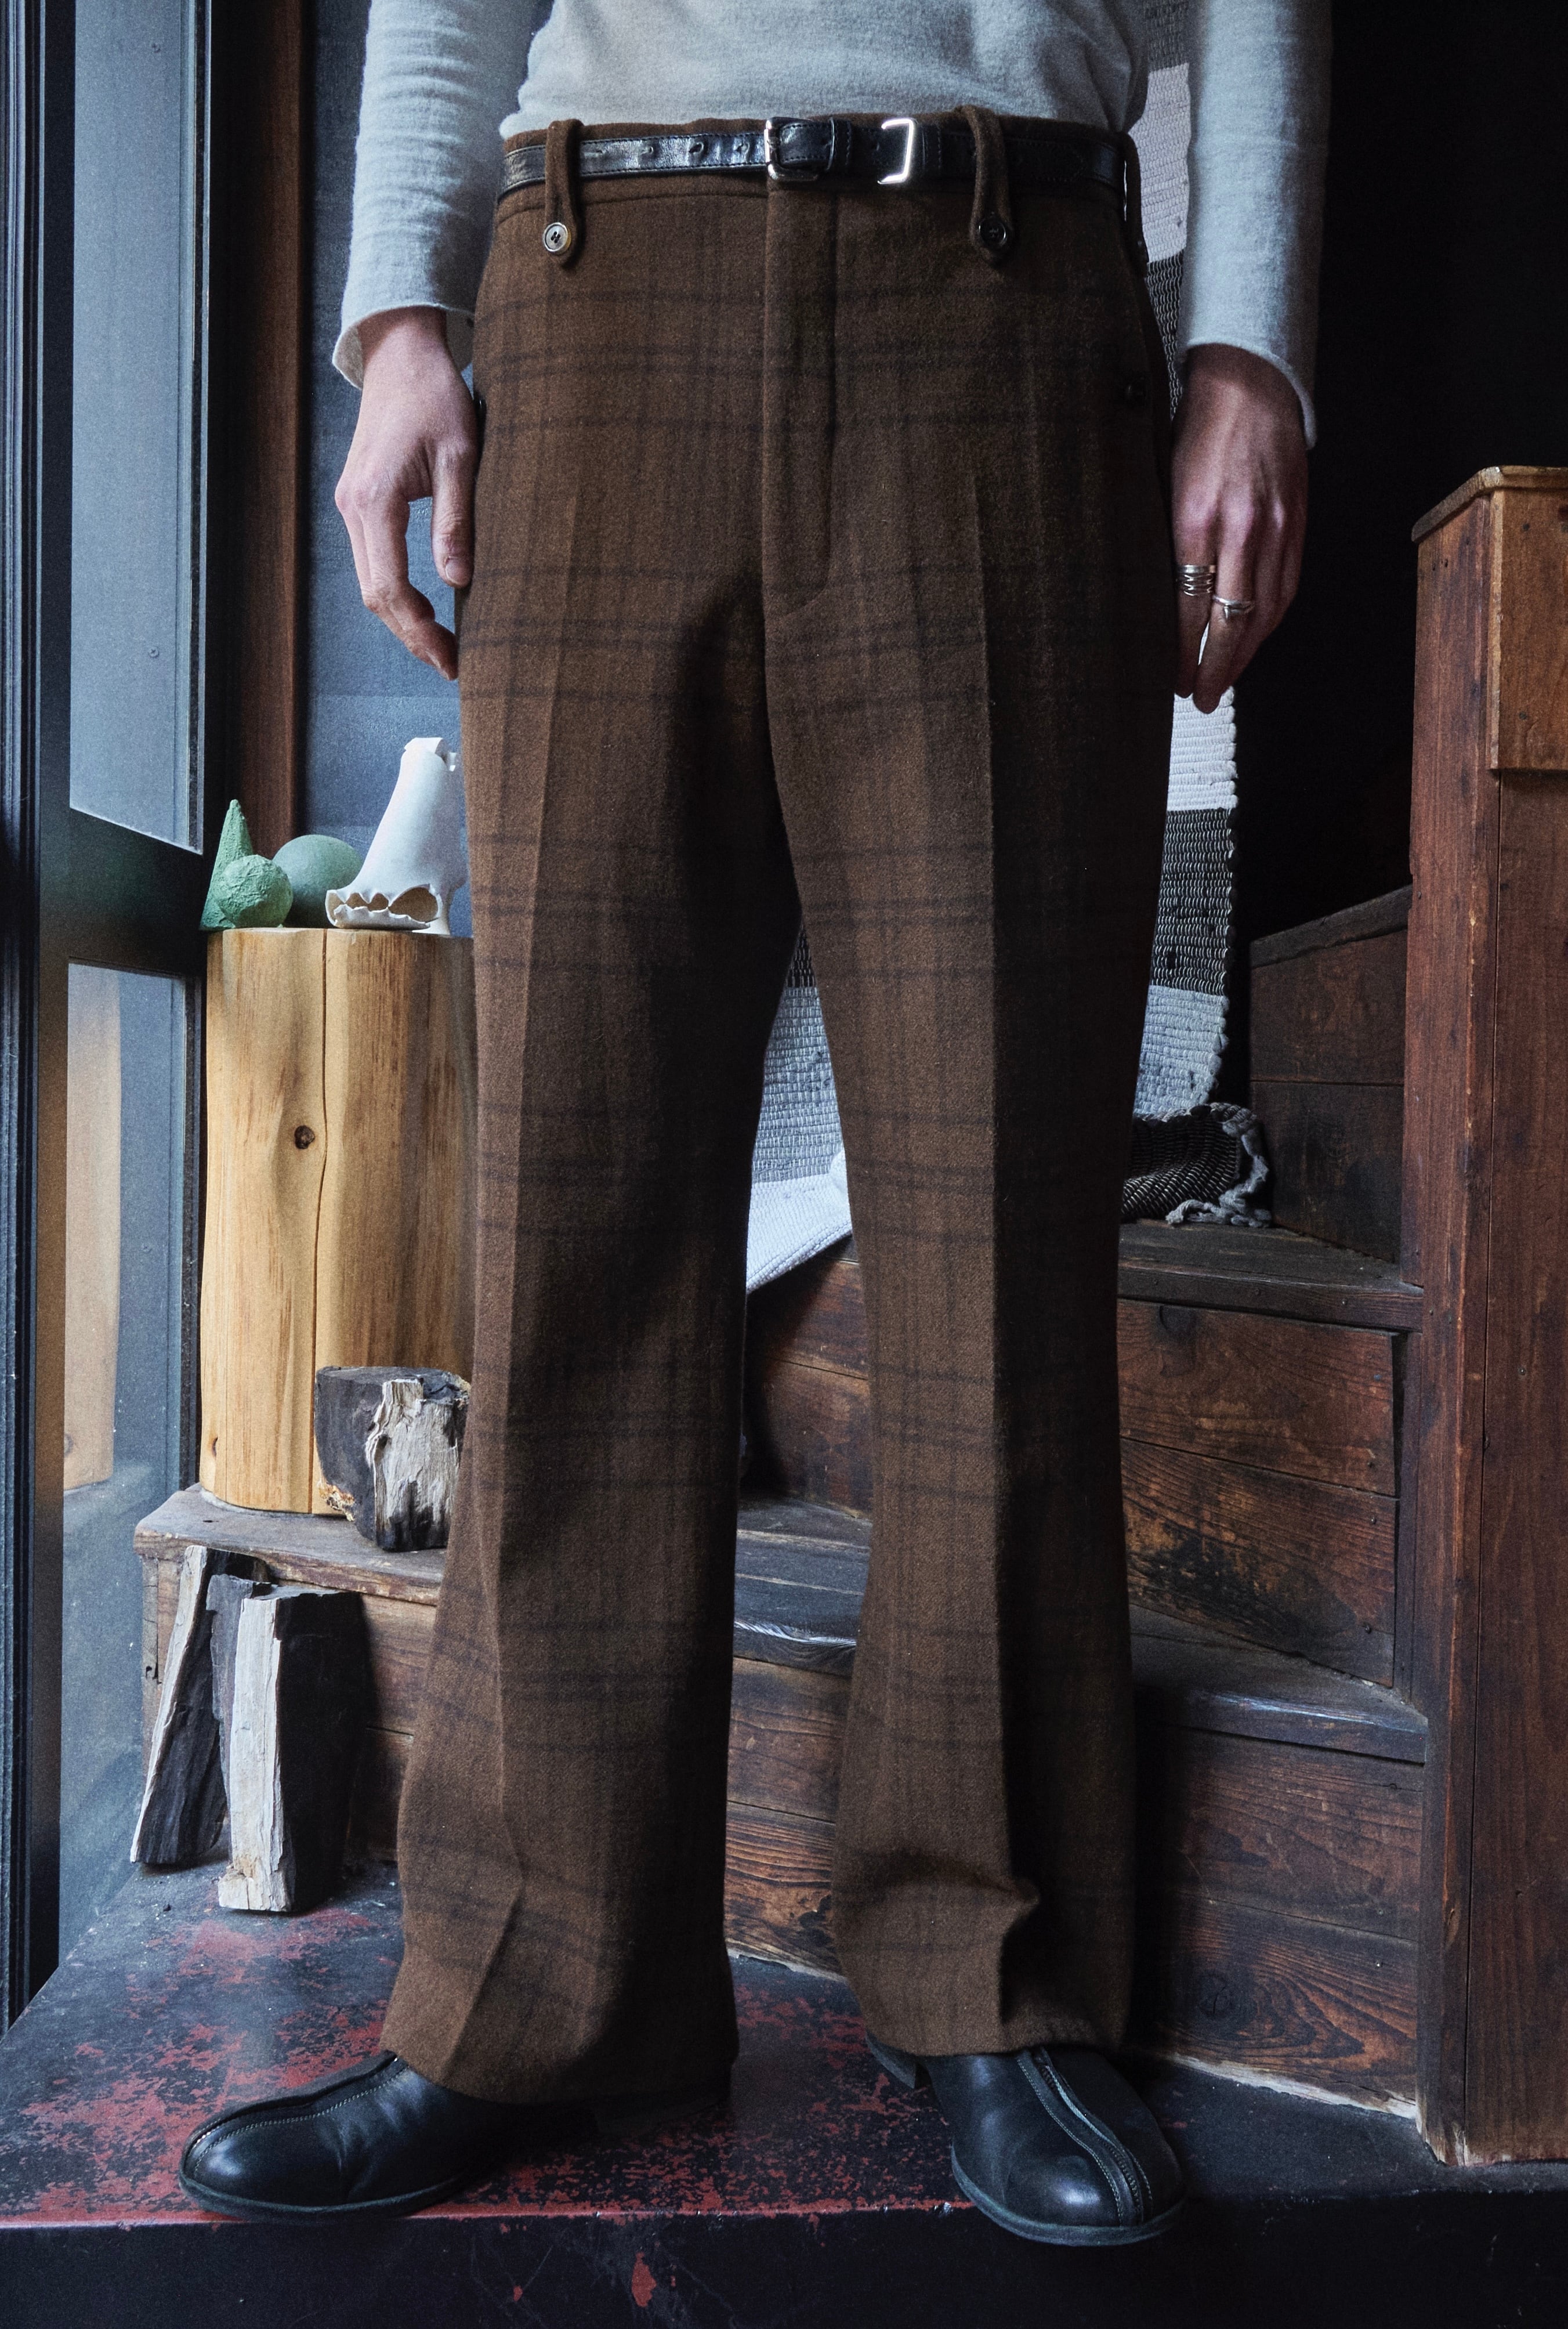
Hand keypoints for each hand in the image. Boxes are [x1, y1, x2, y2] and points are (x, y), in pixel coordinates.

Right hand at [334, 307, 477, 679]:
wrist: (401, 355)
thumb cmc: (436, 397)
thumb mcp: (462, 456)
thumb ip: (457, 521)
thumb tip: (458, 582)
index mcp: (375, 499)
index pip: (390, 587)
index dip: (420, 630)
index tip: (451, 657)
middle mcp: (353, 507)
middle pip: (375, 595)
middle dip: (412, 635)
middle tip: (452, 665)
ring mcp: (351, 505)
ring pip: (370, 582)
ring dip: (403, 619)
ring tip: (442, 646)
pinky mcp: (359, 501)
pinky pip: (373, 562)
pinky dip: (396, 593)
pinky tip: (425, 609)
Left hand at [1171, 344, 1307, 714]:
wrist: (1251, 381)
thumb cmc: (1197, 426)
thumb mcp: (1161, 481)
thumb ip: (1163, 540)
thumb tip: (1148, 597)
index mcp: (1196, 519)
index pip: (1187, 609)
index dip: (1180, 654)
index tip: (1169, 679)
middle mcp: (1240, 529)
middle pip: (1230, 623)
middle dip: (1214, 670)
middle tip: (1198, 698)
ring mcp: (1275, 529)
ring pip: (1263, 613)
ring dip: (1243, 656)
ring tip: (1223, 682)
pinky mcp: (1298, 524)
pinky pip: (1285, 588)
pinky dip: (1269, 623)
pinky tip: (1254, 641)